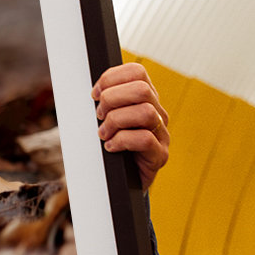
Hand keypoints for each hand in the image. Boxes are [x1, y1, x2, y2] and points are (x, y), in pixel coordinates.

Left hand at [92, 63, 169, 189]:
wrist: (120, 181)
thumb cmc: (110, 146)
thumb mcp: (104, 119)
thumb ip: (103, 102)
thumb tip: (92, 91)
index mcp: (145, 99)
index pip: (137, 72)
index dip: (112, 78)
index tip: (94, 94)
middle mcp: (158, 113)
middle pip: (142, 89)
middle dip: (112, 99)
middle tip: (98, 115)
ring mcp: (162, 134)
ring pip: (145, 112)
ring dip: (116, 121)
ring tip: (103, 134)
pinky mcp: (160, 155)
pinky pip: (145, 139)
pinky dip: (121, 141)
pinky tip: (110, 147)